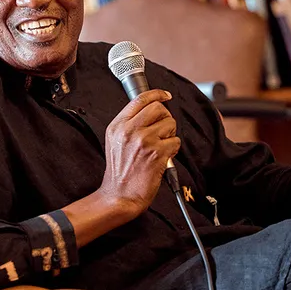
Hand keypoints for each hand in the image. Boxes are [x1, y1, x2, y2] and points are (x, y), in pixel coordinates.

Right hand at [99, 89, 181, 217]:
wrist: (120, 195)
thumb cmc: (119, 172)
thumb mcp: (114, 141)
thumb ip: (128, 124)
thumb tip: (150, 111)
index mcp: (118, 125)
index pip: (140, 99)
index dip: (157, 94)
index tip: (165, 95)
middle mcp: (130, 130)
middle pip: (159, 108)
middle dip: (165, 118)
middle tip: (162, 131)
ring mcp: (144, 141)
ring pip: (170, 124)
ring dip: (170, 135)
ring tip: (160, 147)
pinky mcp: (157, 153)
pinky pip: (176, 141)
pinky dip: (173, 150)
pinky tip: (163, 157)